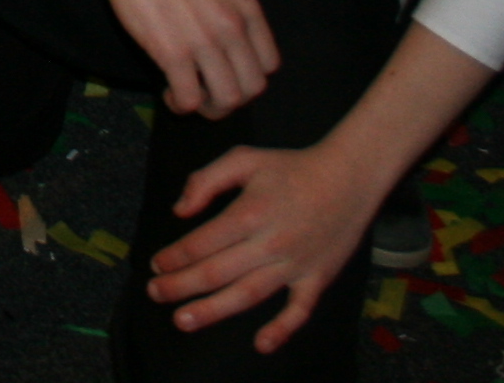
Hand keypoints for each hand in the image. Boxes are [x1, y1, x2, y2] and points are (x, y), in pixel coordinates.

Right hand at [93, 0, 281, 119]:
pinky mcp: (174, 53)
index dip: (247, 78)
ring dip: (209, 108)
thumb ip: (230, 19)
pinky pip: (190, 100)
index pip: (270, 65)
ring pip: (228, 100)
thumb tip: (227, 59)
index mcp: (248, 9)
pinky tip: (169, 92)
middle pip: (252, 89)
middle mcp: (234, 27)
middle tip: (205, 92)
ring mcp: (205, 41)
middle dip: (229, 99)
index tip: (224, 75)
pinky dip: (181, 105)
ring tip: (189, 96)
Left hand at [146, 135, 385, 351]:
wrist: (349, 177)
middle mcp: (270, 243)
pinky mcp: (318, 278)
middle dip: (180, 286)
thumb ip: (206, 180)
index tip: (156, 264)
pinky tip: (261, 345)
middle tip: (155, 293)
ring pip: (248, 295)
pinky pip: (299, 310)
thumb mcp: (244, 159)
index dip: (174, 256)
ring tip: (182, 320)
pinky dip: (282, 329)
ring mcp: (295, 265)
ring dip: (212, 311)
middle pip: (216, 272)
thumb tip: (180, 211)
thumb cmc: (292, 167)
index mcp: (250, 212)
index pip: (202, 243)